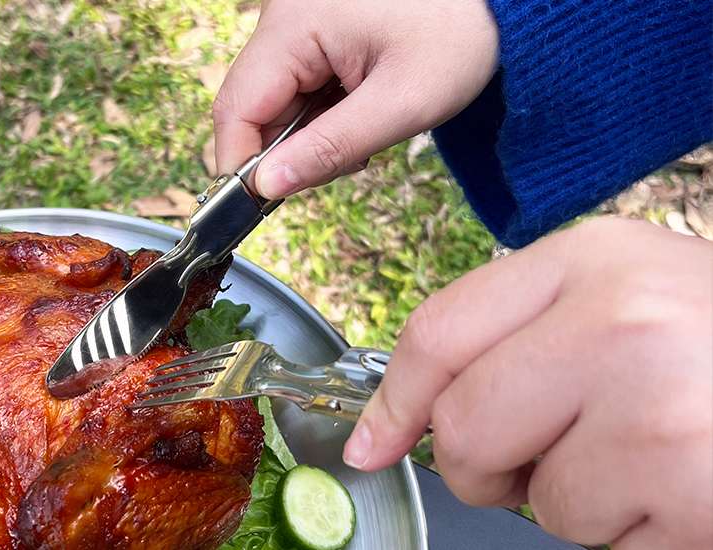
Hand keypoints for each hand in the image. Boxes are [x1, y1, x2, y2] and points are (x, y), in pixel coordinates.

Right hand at [213, 0, 498, 198]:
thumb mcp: (401, 105)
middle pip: (253, 107)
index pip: (237, 108)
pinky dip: (323, 113)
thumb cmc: (461, 34)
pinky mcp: (314, 30)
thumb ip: (329, 149)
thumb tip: (267, 188)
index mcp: (296, 24)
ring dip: (310, 134)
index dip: (241, 164)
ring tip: (367, 131)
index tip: (265, 205)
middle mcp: (284, 17)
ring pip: (276, 101)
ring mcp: (298, 22)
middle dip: (289, 149)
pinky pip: (297, 86)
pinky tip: (362, 110)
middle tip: (349, 161)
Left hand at [343, 218, 712, 548]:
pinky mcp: (693, 491)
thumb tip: (406, 419)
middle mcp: (619, 322)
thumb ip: (518, 334)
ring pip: (537, 499)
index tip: (371, 444)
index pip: (437, 334)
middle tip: (541, 455)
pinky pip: (602, 542)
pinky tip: (680, 481)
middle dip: (482, 463)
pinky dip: (629, 531)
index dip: (392, 402)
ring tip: (646, 452)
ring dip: (573, 499)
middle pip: (464, 426)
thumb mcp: (620, 295)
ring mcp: (659, 408)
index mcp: (590, 261)